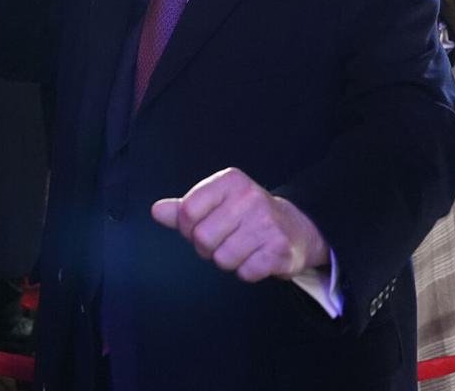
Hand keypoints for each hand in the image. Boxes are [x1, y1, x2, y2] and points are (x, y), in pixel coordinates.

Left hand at [151, 167, 329, 282]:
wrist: (297, 228)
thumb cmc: (248, 216)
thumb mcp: (218, 203)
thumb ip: (185, 209)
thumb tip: (157, 211)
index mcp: (230, 181)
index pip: (187, 211)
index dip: (189, 228)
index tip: (205, 226)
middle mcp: (250, 197)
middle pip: (202, 239)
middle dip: (209, 248)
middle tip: (228, 239)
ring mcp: (267, 222)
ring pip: (222, 259)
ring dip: (229, 261)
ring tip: (245, 248)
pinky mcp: (279, 248)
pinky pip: (244, 272)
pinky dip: (248, 271)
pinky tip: (258, 257)